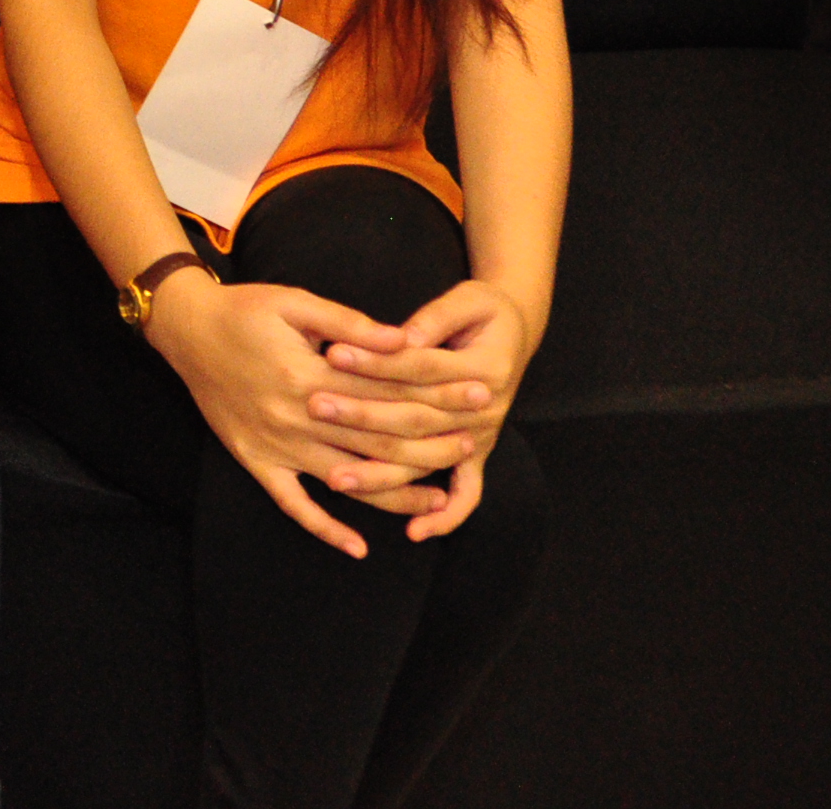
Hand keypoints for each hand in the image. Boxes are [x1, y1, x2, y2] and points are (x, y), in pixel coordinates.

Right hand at [146, 276, 477, 555]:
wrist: (185, 329)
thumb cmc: (243, 309)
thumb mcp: (295, 301)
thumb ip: (350, 323)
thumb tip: (404, 341)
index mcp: (309, 374)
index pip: (388, 392)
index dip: (437, 394)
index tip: (476, 395)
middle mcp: (295, 418)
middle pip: (376, 440)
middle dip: (429, 444)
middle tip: (470, 445)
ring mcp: (274, 445)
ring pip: (346, 479)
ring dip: (394, 492)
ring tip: (438, 499)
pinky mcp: (255, 460)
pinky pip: (293, 505)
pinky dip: (325, 528)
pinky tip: (357, 547)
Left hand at [319, 278, 528, 540]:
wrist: (515, 330)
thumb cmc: (484, 311)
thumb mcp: (468, 299)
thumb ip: (435, 318)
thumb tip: (402, 337)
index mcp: (484, 369)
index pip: (418, 368)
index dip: (375, 361)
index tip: (331, 353)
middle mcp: (485, 411)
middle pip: (414, 418)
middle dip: (362, 414)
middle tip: (315, 407)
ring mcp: (480, 436)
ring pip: (425, 461)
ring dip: (382, 473)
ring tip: (336, 479)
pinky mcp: (476, 451)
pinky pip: (467, 493)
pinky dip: (446, 515)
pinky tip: (415, 531)